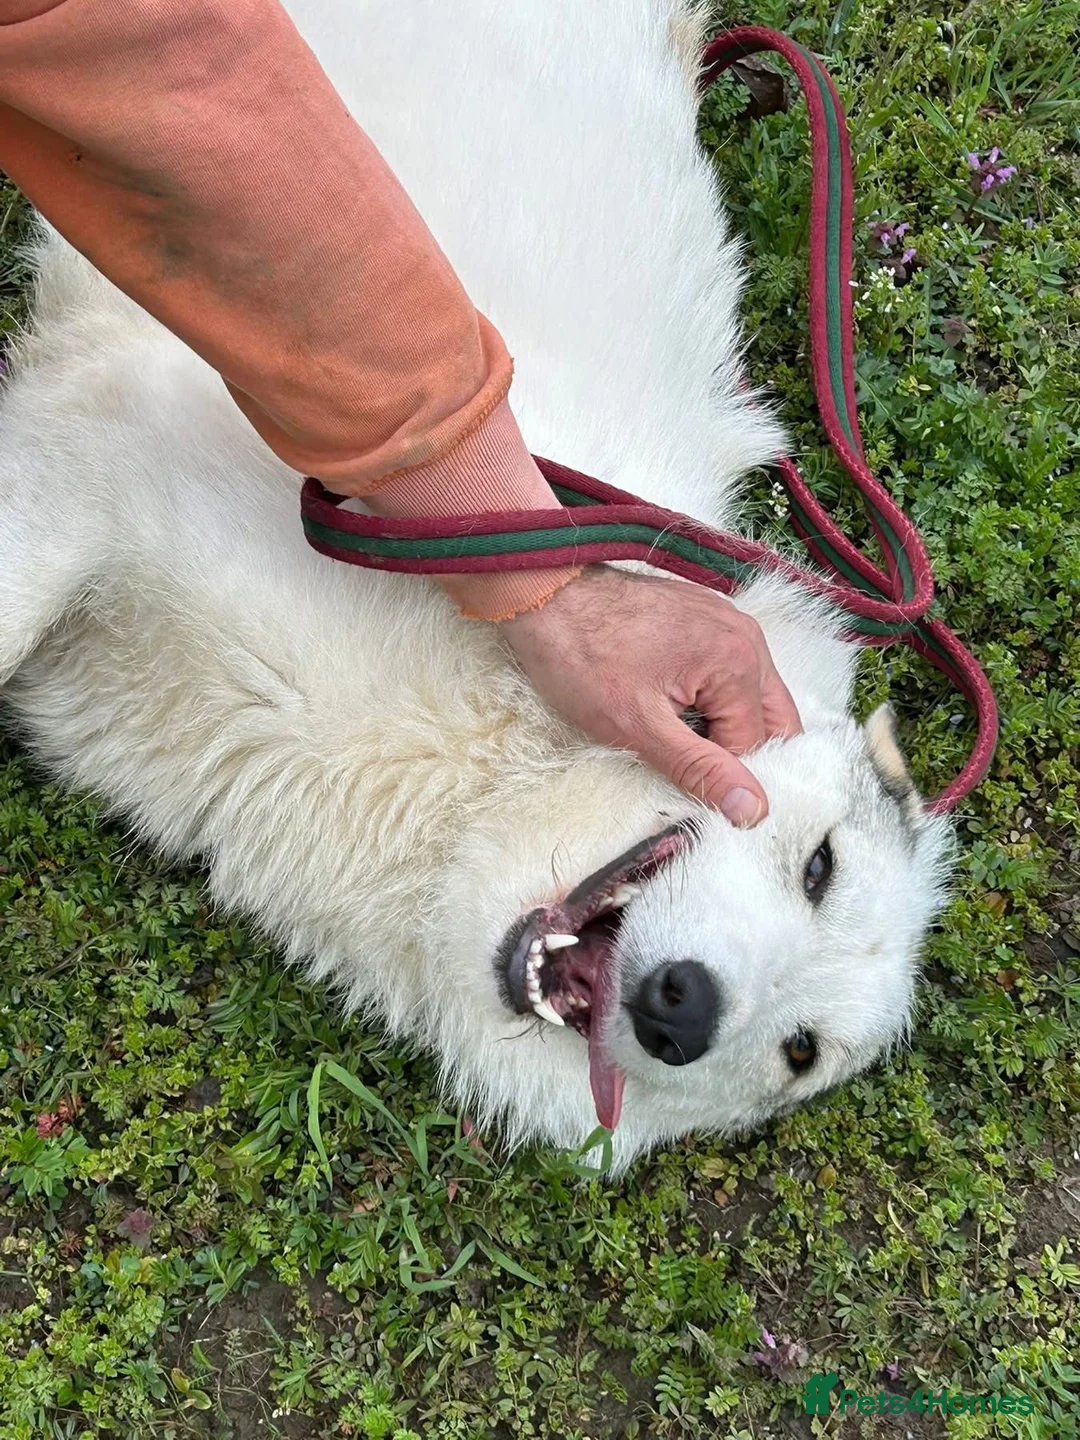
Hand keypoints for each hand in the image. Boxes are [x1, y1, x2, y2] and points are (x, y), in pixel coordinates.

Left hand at [498, 565, 801, 823]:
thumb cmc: (581, 658)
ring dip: (721, 723)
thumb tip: (751, 809)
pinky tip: (667, 700)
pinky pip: (729, 672)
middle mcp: (747, 637)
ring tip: (667, 724)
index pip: (756, 746)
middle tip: (679, 755)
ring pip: (751, 697)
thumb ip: (701, 770)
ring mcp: (728, 622)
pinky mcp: (706, 618)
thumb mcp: (638, 728)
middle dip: (734, 747)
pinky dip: (709, 697)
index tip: (674, 769)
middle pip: (771, 719)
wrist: (545, 596)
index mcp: (740, 662)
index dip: (716, 770)